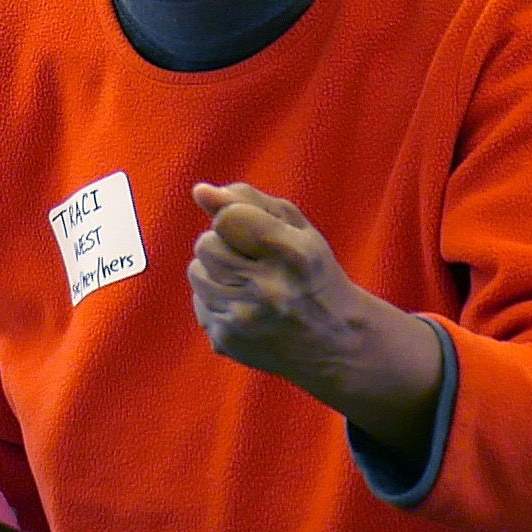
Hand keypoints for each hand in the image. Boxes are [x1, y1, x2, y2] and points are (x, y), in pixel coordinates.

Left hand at [189, 181, 443, 456]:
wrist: (335, 341)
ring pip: (197, 271)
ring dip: (217, 272)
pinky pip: (198, 301)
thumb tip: (200, 191)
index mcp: (293, 254)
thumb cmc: (314, 273)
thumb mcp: (297, 229)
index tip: (253, 230)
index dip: (235, 218)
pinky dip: (217, 299)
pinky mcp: (227, 340)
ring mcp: (244, 319)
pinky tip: (246, 306)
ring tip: (248, 282)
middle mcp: (268, 289)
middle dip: (224, 245)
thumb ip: (249, 202)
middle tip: (254, 260)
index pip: (228, 218)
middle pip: (206, 244)